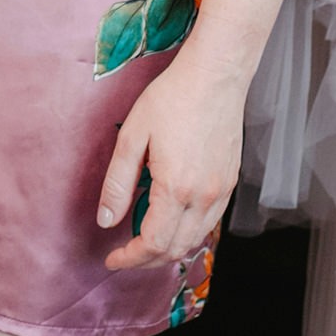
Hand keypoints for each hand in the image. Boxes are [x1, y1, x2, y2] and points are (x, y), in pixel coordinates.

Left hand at [92, 0, 297, 272]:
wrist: (216, 75)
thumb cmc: (171, 98)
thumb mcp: (132, 137)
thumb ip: (117, 183)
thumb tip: (105, 221)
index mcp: (176, 189)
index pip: (153, 244)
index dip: (130, 258)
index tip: (111, 259)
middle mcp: (203, 198)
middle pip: (175, 249)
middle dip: (147, 260)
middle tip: (124, 254)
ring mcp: (221, 191)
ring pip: (195, 240)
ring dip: (168, 250)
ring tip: (143, 242)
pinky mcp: (230, 182)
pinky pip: (210, 223)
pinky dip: (188, 233)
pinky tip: (171, 221)